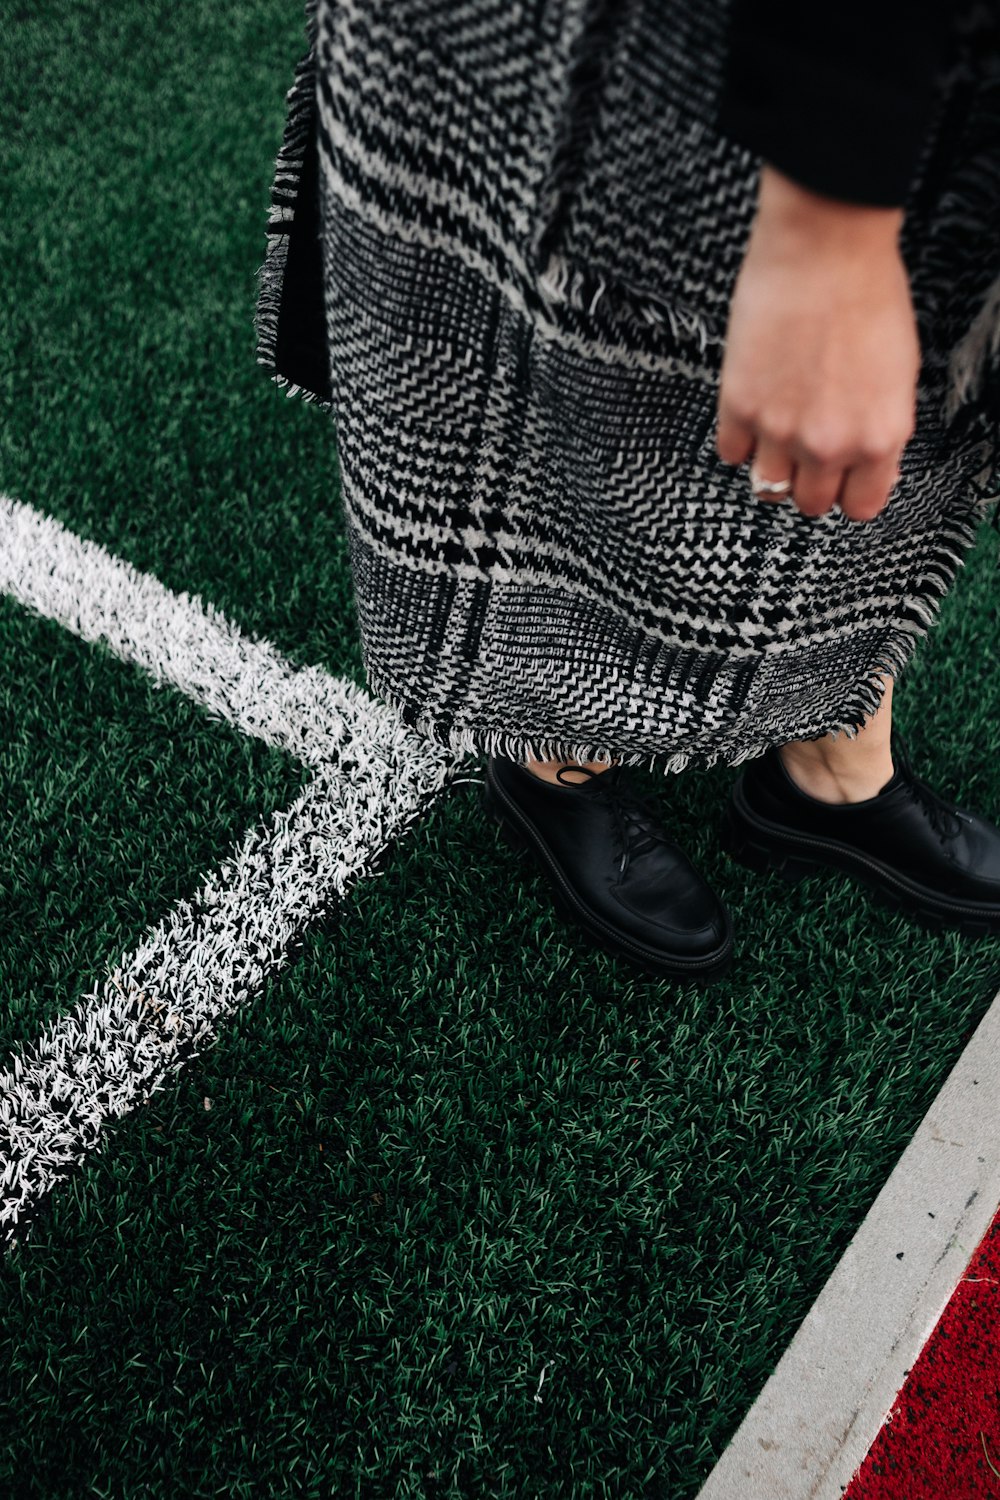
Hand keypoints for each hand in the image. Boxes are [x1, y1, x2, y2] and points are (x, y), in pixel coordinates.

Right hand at [715, 166, 919, 521]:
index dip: (850, 491)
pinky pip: (731, 453)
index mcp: (880, 436)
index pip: (861, 506)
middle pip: (811, 504)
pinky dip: (739, 439)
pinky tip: (752, 411)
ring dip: (772, 466)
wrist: (824, 247)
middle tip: (807, 450)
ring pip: (768, 487)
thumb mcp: (898, 374)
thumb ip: (880, 427)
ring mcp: (781, 430)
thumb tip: (869, 462)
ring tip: (776, 432)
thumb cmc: (867, 293)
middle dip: (810, 481)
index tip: (843, 477)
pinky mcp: (739, 408)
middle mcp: (831, 443)